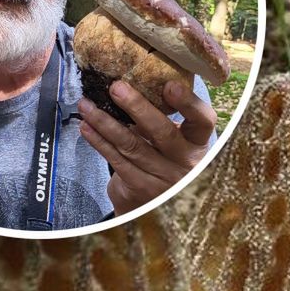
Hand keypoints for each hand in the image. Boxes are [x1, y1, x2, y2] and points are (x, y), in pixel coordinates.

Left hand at [77, 79, 216, 211]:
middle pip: (163, 131)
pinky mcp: (140, 187)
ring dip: (105, 122)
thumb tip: (131, 84)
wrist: (155, 206)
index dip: (188, 103)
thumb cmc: (163, 161)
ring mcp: (163, 178)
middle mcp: (186, 162)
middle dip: (136, 107)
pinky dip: (99, 141)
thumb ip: (162, 118)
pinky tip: (86, 127)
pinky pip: (116, 159)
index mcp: (198, 143)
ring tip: (87, 104)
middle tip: (115, 87)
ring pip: (132, 145)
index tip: (170, 85)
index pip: (203, 121)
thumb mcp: (174, 142)